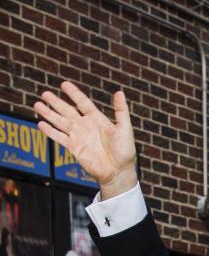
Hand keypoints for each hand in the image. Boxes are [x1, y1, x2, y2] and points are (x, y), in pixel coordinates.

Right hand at [35, 81, 137, 198]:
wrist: (118, 171)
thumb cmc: (125, 151)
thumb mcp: (124, 128)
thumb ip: (121, 111)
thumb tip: (119, 92)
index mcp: (98, 120)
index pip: (83, 103)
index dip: (74, 93)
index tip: (64, 84)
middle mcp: (86, 126)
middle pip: (67, 111)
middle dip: (56, 102)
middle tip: (44, 93)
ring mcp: (79, 137)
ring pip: (60, 122)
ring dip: (49, 114)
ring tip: (37, 105)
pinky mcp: (74, 148)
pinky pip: (59, 137)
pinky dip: (50, 131)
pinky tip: (41, 124)